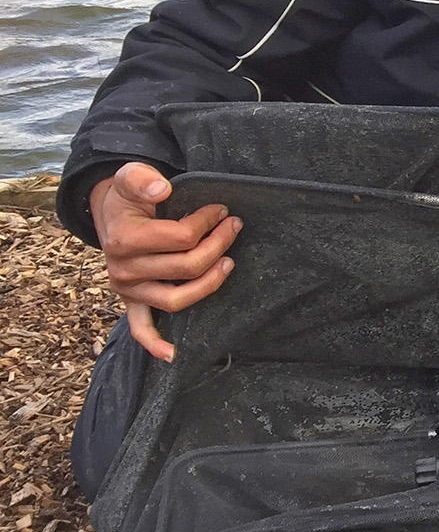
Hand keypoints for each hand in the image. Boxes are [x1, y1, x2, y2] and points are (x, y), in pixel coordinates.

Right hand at [89, 162, 241, 361]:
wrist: (109, 212)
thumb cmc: (128, 196)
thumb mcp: (130, 177)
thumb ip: (141, 178)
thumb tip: (162, 189)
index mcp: (124, 239)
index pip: (182, 238)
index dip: (208, 222)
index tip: (222, 210)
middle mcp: (123, 269)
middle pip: (187, 267)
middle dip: (219, 244)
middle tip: (235, 226)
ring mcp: (128, 290)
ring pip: (176, 299)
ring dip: (209, 284)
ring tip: (230, 262)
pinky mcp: (131, 301)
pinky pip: (140, 328)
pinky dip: (155, 343)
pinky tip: (173, 355)